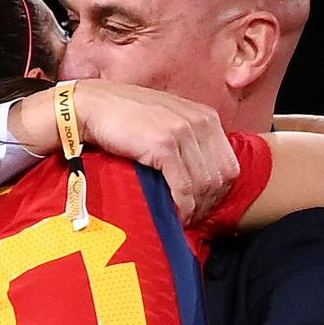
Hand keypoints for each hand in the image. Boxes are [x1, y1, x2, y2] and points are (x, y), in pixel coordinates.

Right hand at [75, 80, 238, 224]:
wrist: (94, 106)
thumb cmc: (125, 115)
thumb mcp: (167, 118)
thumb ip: (188, 138)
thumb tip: (199, 173)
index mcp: (205, 116)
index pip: (229, 164)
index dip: (218, 192)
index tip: (202, 205)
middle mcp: (199, 122)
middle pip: (220, 177)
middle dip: (208, 203)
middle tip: (192, 217)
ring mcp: (182, 133)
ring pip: (203, 185)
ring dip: (194, 208)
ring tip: (181, 218)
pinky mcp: (163, 146)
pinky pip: (183, 187)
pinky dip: (182, 206)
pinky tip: (173, 213)